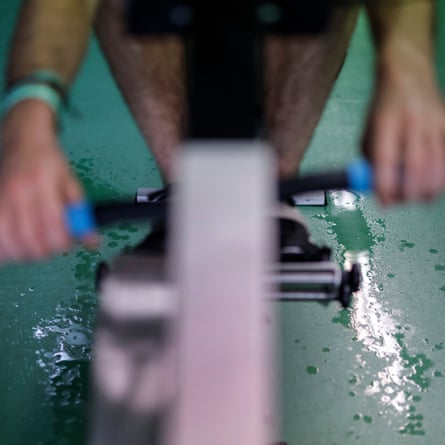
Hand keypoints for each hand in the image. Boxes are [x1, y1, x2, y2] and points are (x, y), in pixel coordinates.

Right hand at [0, 100, 97, 262]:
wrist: (23, 140)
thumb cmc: (50, 162)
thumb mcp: (72, 183)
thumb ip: (82, 214)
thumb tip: (92, 242)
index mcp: (44, 186)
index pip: (53, 227)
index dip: (63, 242)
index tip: (68, 241)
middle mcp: (19, 193)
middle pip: (31, 240)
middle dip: (46, 251)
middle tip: (53, 246)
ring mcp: (1, 199)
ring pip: (10, 242)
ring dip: (26, 253)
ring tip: (36, 247)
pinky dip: (6, 248)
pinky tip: (16, 246)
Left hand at [362, 48, 444, 204]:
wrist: (408, 74)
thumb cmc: (383, 107)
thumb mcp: (367, 130)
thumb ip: (369, 158)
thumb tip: (374, 188)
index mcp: (386, 122)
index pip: (385, 158)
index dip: (385, 184)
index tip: (384, 202)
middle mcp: (412, 121)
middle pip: (416, 164)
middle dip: (410, 191)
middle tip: (404, 202)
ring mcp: (434, 121)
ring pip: (438, 162)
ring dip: (430, 187)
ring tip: (420, 199)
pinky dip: (444, 174)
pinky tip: (436, 184)